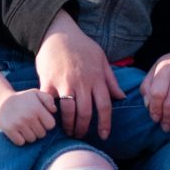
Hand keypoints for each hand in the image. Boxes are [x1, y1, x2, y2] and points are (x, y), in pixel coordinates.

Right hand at [0, 88, 56, 145]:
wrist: (1, 101)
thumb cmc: (22, 98)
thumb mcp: (36, 93)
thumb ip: (48, 99)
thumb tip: (54, 111)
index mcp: (37, 108)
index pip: (51, 125)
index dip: (47, 124)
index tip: (42, 120)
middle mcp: (28, 117)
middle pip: (42, 134)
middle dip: (39, 130)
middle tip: (32, 124)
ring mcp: (18, 124)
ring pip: (32, 139)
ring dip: (30, 135)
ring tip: (26, 128)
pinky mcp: (9, 130)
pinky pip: (20, 142)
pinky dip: (20, 139)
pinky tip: (19, 132)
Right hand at [35, 11, 124, 139]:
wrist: (59, 33)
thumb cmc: (82, 46)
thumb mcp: (101, 59)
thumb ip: (111, 79)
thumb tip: (121, 97)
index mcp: (96, 78)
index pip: (104, 106)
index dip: (105, 123)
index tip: (104, 135)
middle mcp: (82, 82)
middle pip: (86, 112)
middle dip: (84, 128)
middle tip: (81, 136)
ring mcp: (64, 83)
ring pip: (68, 111)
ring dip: (69, 125)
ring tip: (68, 131)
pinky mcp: (48, 82)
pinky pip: (49, 102)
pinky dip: (51, 112)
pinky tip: (52, 119)